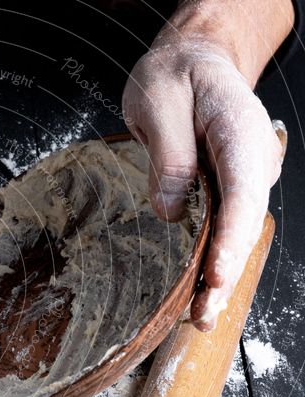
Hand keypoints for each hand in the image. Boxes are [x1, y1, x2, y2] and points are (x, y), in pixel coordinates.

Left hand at [123, 39, 284, 330]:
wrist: (192, 64)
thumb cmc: (174, 77)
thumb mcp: (158, 102)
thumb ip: (168, 154)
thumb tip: (171, 209)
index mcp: (240, 132)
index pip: (242, 193)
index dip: (229, 240)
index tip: (215, 276)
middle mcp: (252, 160)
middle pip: (244, 224)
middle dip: (224, 274)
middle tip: (201, 315)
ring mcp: (243, 177)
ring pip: (236, 234)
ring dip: (220, 278)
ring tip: (200, 318)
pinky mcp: (227, 190)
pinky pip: (224, 229)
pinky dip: (213, 262)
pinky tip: (201, 293)